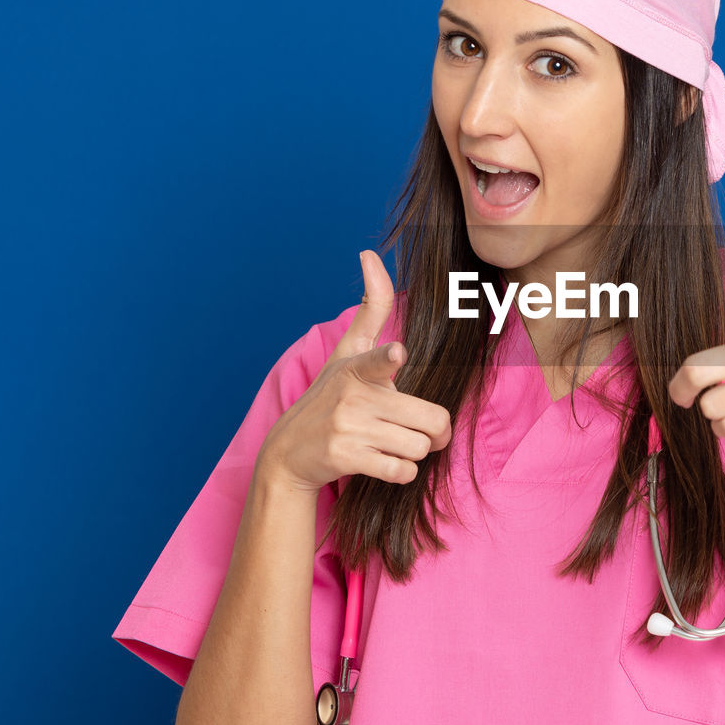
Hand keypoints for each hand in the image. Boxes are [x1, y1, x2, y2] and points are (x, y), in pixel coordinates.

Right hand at [257, 250, 452, 494]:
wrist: (288, 451)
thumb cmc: (331, 395)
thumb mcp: (348, 349)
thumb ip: (371, 307)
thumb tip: (368, 252)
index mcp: (358, 367)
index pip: (377, 358)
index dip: (389, 358)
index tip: (397, 353)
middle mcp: (352, 397)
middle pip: (431, 420)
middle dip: (436, 431)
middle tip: (425, 430)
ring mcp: (347, 430)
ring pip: (420, 447)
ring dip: (416, 452)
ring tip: (393, 443)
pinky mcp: (345, 460)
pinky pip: (402, 472)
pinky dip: (402, 472)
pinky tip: (385, 463)